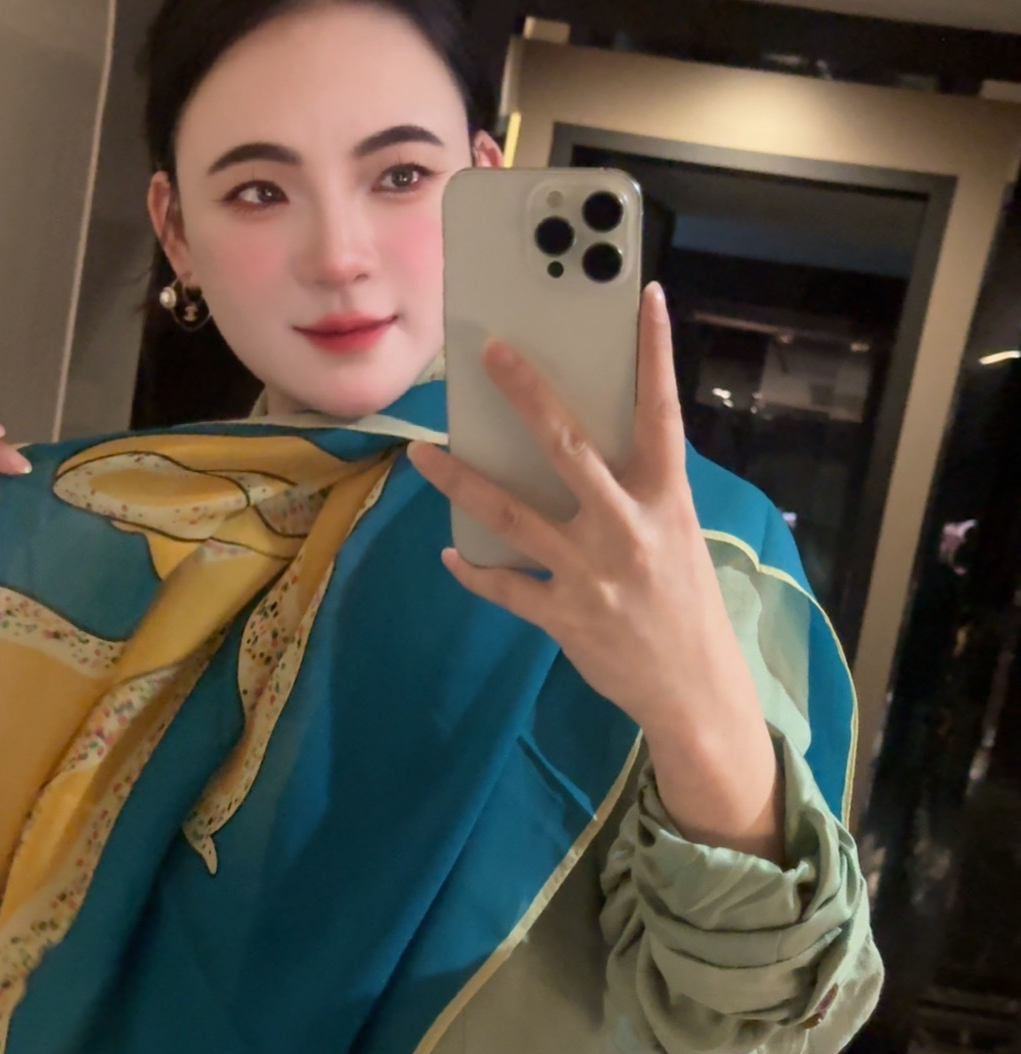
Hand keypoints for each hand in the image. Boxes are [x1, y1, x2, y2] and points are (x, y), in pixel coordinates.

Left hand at [408, 283, 781, 859]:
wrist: (694, 688)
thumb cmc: (684, 604)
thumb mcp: (677, 535)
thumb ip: (637, 492)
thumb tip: (580, 448)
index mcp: (668, 501)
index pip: (661, 414)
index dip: (654, 356)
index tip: (644, 300)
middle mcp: (629, 530)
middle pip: (569, 449)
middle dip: (528, 397)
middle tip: (491, 355)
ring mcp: (592, 575)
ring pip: (512, 516)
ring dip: (461, 483)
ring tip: (422, 456)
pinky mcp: (565, 617)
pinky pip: (505, 587)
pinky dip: (474, 571)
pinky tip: (450, 556)